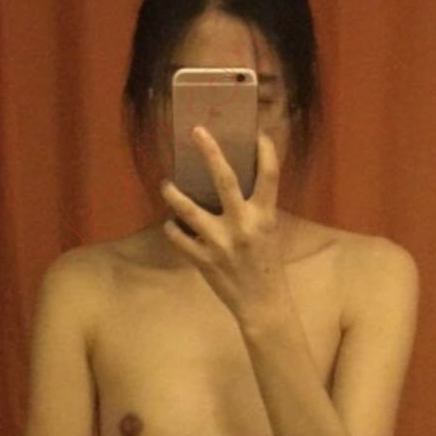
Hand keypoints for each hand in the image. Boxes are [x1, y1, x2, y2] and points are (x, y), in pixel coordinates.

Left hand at [158, 126, 289, 320]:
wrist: (262, 304)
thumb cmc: (267, 267)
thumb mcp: (269, 233)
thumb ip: (254, 209)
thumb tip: (232, 183)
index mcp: (265, 217)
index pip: (268, 175)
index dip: (266, 150)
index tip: (257, 133)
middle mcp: (243, 225)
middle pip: (224, 179)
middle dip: (210, 152)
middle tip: (197, 131)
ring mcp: (220, 243)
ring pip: (188, 209)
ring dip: (173, 193)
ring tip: (166, 183)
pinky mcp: (203, 260)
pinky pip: (178, 237)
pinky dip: (172, 229)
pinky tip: (172, 225)